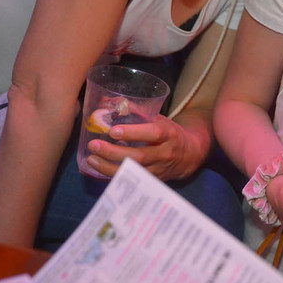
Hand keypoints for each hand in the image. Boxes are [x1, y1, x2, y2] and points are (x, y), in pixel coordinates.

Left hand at [85, 116, 201, 180]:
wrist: (190, 155)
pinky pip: (132, 181)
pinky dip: (114, 176)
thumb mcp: (159, 119)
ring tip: (91, 159)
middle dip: (114, 152)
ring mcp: (159, 169)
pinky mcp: (153, 181)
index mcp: (168, 134)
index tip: (113, 131)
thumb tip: (110, 102)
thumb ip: (137, 112)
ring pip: (133, 172)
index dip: (133, 133)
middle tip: (94, 145)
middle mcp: (165, 153)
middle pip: (139, 156)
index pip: (152, 134)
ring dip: (109, 167)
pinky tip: (99, 170)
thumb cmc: (170, 133)